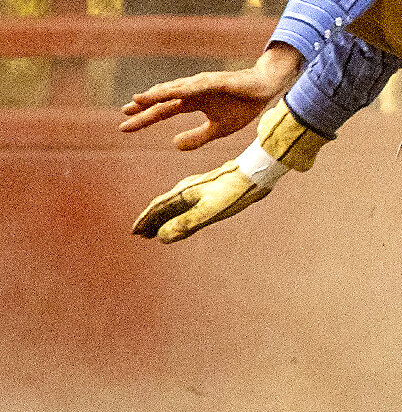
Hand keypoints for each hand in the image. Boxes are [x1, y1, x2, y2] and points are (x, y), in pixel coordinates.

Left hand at [120, 44, 303, 150]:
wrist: (266, 89)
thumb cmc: (243, 106)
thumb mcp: (219, 129)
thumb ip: (197, 137)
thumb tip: (174, 145)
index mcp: (192, 102)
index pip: (163, 111)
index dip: (144, 118)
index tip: (124, 126)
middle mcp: (192, 91)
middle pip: (163, 99)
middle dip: (143, 106)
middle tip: (123, 113)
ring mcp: (203, 84)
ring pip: (174, 90)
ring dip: (156, 95)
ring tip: (137, 100)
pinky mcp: (216, 81)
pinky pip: (195, 86)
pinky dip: (180, 89)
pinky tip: (166, 92)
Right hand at [133, 160, 269, 242]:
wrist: (257, 173)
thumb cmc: (235, 191)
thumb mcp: (211, 209)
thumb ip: (187, 223)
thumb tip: (162, 238)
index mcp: (184, 192)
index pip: (158, 207)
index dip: (146, 220)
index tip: (134, 232)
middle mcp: (188, 189)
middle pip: (164, 207)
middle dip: (152, 221)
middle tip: (140, 235)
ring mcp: (199, 190)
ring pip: (175, 207)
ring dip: (164, 219)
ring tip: (155, 231)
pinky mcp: (209, 192)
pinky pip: (188, 206)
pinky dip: (179, 216)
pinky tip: (181, 222)